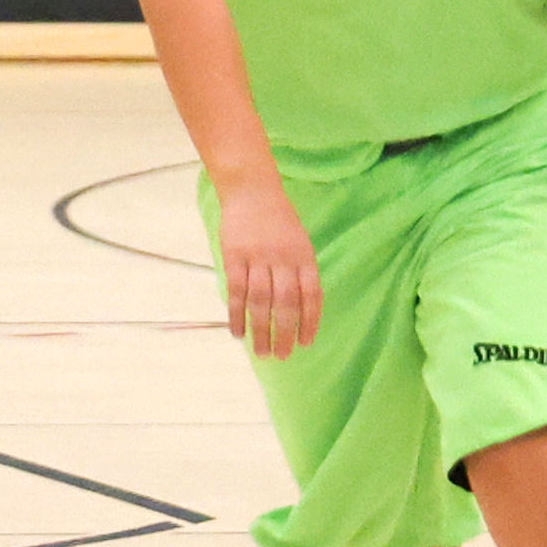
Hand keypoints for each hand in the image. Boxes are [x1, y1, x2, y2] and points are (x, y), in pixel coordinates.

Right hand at [218, 184, 322, 359]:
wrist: (252, 190)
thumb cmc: (280, 221)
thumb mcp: (300, 243)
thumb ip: (301, 274)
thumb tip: (301, 314)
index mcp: (304, 256)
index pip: (311, 295)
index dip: (309, 321)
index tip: (305, 343)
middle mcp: (283, 258)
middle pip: (285, 303)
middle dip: (284, 333)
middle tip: (281, 356)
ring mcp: (257, 257)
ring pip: (260, 301)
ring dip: (260, 330)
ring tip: (261, 352)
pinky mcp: (234, 255)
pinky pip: (236, 291)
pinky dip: (236, 315)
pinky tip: (238, 333)